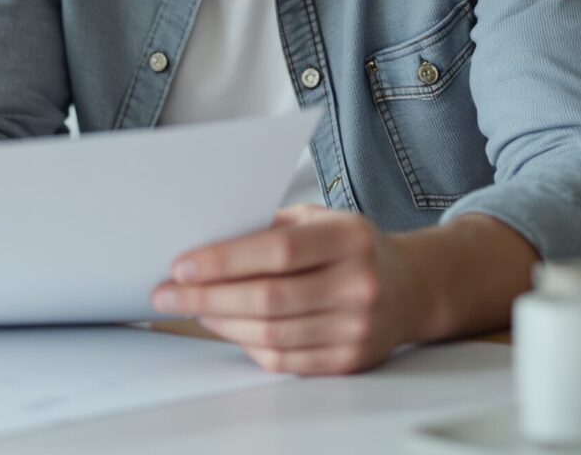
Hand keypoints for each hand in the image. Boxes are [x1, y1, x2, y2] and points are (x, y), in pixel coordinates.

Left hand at [151, 205, 415, 374]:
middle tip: (168, 293)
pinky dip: (247, 345)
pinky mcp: (350, 360)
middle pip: (269, 299)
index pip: (278, 251)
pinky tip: (226, 328)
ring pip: (272, 334)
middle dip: (207, 297)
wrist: (412, 287)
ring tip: (191, 308)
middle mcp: (359, 285)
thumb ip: (268, 227)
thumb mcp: (318, 219)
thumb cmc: (351, 246)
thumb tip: (203, 240)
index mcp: (349, 239)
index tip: (181, 265)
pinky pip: (285, 361)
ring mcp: (358, 327)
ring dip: (221, 323)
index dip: (224, 260)